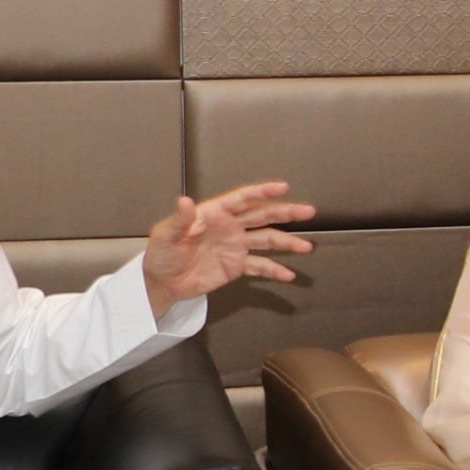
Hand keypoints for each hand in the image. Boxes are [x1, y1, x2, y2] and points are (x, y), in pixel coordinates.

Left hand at [144, 178, 315, 311]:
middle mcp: (230, 227)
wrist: (163, 282)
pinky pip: (259, 267)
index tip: (282, 187)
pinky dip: (274, 271)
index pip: (241, 200)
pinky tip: (288, 275)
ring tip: (306, 247)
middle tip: (308, 211)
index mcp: (214, 214)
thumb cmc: (161, 253)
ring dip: (287, 243)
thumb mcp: (165, 235)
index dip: (261, 192)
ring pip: (267, 240)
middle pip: (262, 216)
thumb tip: (185, 201)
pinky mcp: (236, 266)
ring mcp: (236, 246)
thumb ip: (178, 219)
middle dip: (285, 213)